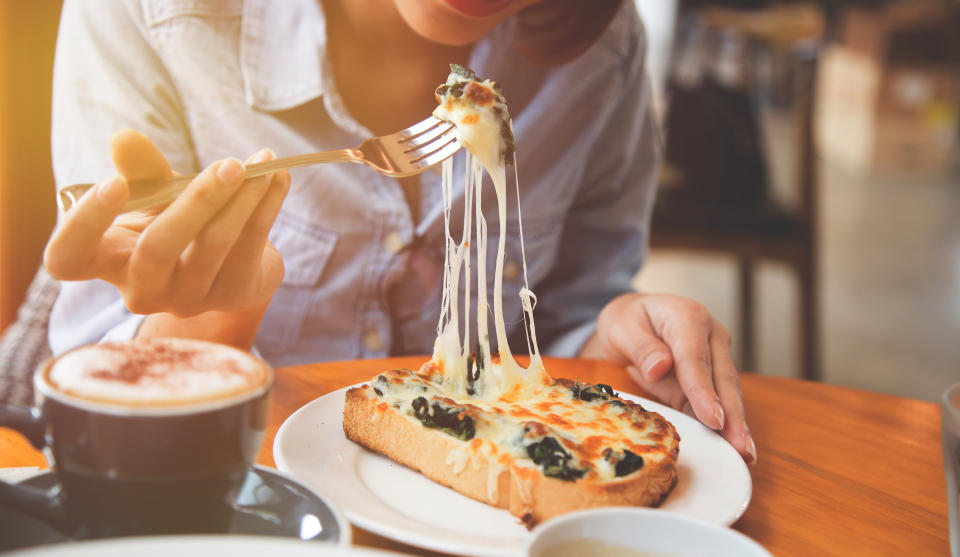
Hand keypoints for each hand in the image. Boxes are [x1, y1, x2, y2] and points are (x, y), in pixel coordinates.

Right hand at [44, 129, 290, 319]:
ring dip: (242, 200)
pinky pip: (250, 247)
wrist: (230, 260)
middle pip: (157, 251)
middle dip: (195, 203)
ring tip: (261, 163)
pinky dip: (266, 207)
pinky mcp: (232, 296)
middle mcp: (143, 289)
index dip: (83, 227)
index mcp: (107, 262)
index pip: (69, 259)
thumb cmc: (177, 223)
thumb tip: (124, 139)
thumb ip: (141, 171)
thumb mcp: (153, 196)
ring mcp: (188, 299)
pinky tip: (278, 177)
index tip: (113, 184)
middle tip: (227, 164)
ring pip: (213, 247)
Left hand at [581, 292, 755, 463]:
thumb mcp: (622, 328)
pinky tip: (734, 446)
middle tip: (739, 445)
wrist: (634, 319)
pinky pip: (719, 402)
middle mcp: (710, 335)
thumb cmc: (628, 321)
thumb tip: (659, 367)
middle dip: (732, 414)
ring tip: (744, 452)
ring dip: (736, 423)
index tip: (713, 418)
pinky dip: (727, 424)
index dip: (703, 390)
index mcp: (688, 317)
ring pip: (727, 392)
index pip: (695, 358)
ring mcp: (716, 355)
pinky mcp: (712, 377)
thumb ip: (642, 347)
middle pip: (722, 377)